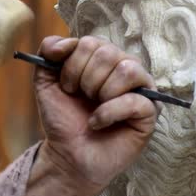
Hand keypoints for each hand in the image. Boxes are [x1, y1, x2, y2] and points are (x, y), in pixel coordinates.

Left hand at [25, 36, 157, 195]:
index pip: (92, 42)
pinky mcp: (150, 112)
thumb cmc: (63, 117)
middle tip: (82, 98)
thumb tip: (63, 44)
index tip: (67, 86)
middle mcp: (126, 68)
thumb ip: (48, 50)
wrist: (67, 153)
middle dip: (86, 79)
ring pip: (127, 69)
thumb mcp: (46, 80)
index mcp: (105, 57)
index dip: (73, 64)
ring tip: (94, 108)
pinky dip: (108, 113)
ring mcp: (141, 89)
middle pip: (109, 53)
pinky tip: (98, 123)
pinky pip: (134, 100)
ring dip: (101, 92)